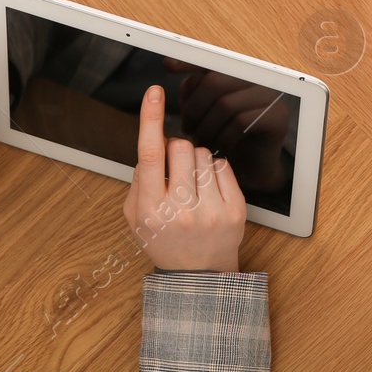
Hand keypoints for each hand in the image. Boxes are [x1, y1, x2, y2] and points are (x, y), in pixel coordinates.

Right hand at [123, 85, 247, 271]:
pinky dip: (214, 171)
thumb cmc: (164, 241)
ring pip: (202, 154)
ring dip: (195, 162)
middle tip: (176, 171)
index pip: (149, 155)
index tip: (154, 93)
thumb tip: (152, 145)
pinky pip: (223, 166)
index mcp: (149, 211)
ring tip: (193, 187)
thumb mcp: (136, 218)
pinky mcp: (234, 210)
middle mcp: (179, 211)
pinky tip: (209, 192)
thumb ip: (138, 182)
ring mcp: (209, 211)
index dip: (150, 119)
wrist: (198, 277)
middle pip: (180, 147)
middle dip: (176, 150)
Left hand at [175, 67, 294, 194]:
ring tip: (200, 142)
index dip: (190, 61)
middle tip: (187, 129)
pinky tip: (218, 148)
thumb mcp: (204, 113)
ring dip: (206, 127)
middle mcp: (258, 81)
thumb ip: (193, 91)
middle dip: (194, 108)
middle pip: (216, 81)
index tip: (169, 65)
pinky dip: (223, 137)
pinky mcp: (277, 118)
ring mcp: (270, 97)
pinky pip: (241, 122)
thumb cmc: (226, 140)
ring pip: (226, 103)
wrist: (254, 170)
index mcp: (240, 76)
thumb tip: (173, 65)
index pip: (213, 60)